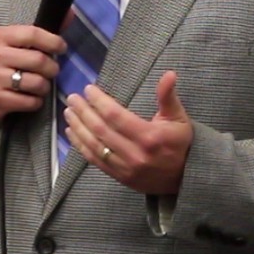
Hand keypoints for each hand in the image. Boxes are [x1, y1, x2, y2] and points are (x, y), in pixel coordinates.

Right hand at [0, 25, 65, 141]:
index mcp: (1, 36)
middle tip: (52, 71)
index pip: (32, 34)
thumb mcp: (18, 45)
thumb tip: (70, 13)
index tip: (62, 48)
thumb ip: (44, 31)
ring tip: (40, 85)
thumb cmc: (5, 64)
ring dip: (45, 87)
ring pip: (37, 83)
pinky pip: (30, 102)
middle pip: (38, 60)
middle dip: (52, 68)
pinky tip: (30, 98)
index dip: (53, 41)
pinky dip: (36, 102)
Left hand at [64, 70, 193, 194]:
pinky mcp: (119, 177)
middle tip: (72, 98)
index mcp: (149, 136)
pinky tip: (71, 132)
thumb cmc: (180, 143)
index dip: (99, 102)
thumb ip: (168, 96)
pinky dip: (80, 146)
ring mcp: (125, 167)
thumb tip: (169, 74)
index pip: (116, 116)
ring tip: (69, 112)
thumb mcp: (179, 118)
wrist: (184, 178)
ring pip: (94, 146)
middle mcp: (135, 153)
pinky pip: (94, 160)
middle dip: (84, 112)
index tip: (88, 89)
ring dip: (78, 128)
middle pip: (101, 130)